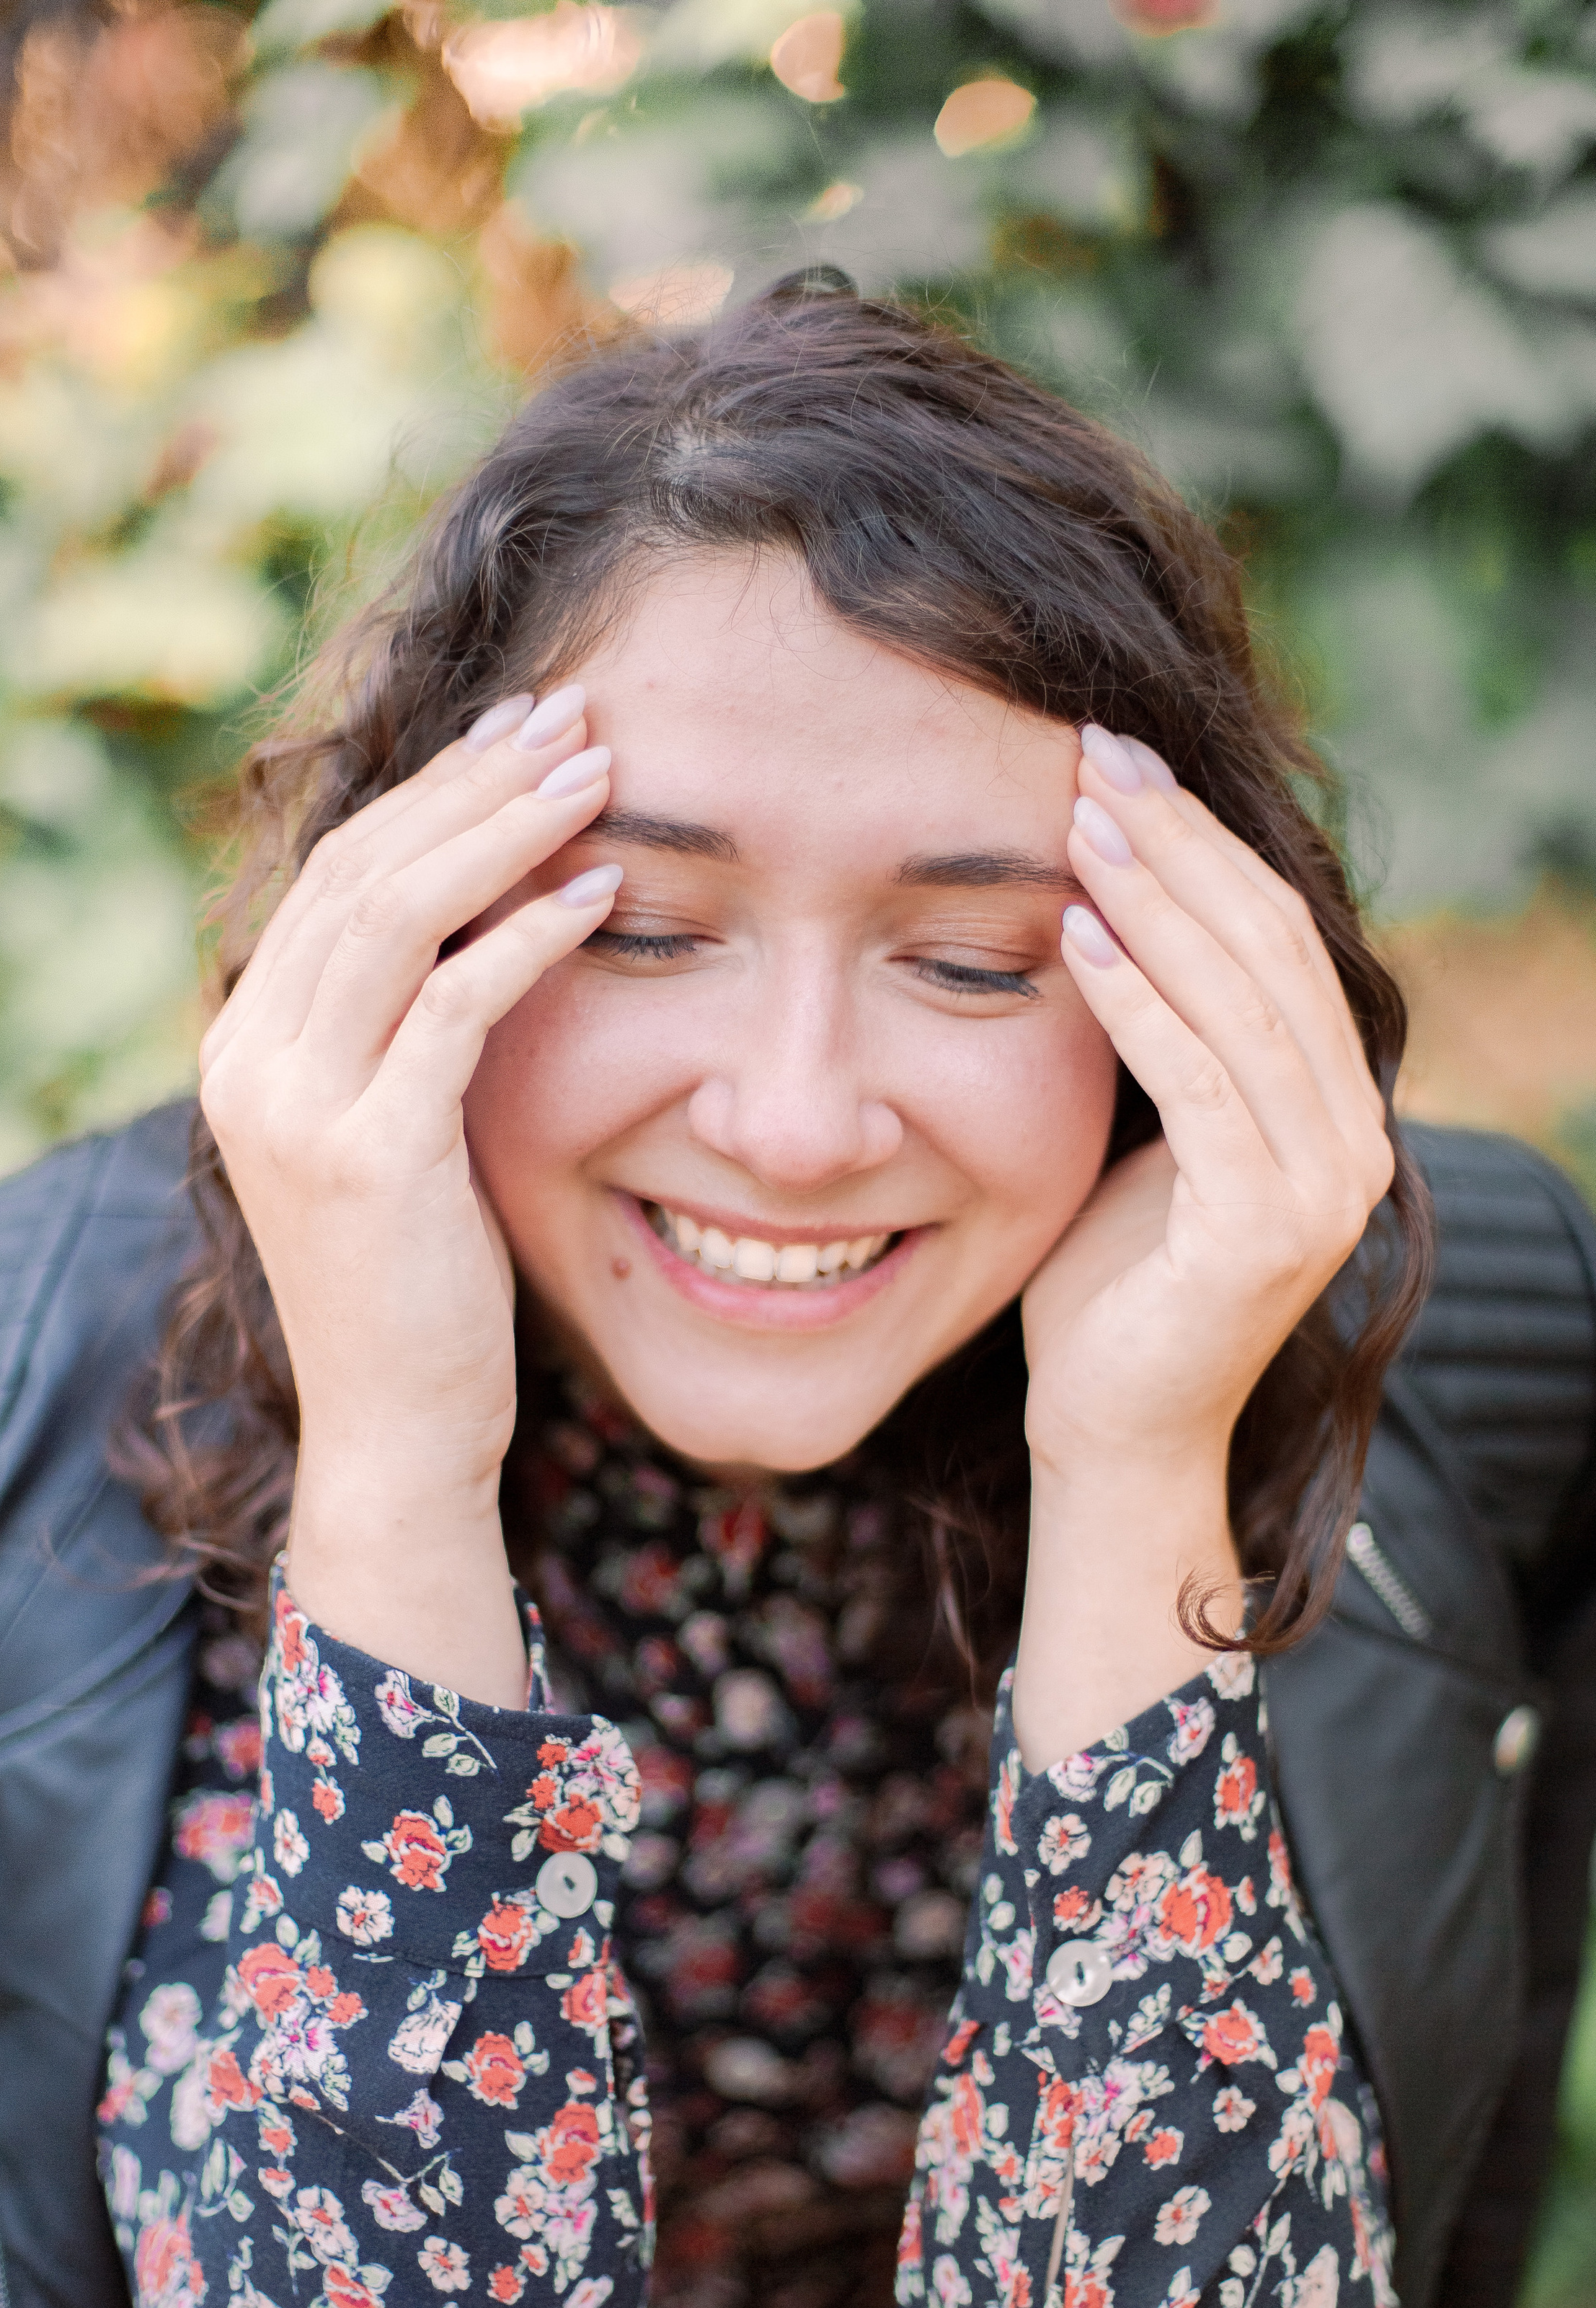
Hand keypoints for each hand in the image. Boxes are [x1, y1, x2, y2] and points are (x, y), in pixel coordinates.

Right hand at [198, 687, 619, 1701]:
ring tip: (599, 772)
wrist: (396, 1428)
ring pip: (398, 912)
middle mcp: (246, 1060)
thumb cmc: (418, 1288)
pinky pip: (457, 1004)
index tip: (520, 732)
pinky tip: (603, 892)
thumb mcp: (394, 1134)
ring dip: (505, 828)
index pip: (334, 875)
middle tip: (573, 715)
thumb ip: (405, 1030)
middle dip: (473, 780)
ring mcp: (295, 1106)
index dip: (430, 791)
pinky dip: (531, 935)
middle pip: (360, 867)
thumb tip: (486, 913)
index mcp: (242, 1046)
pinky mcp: (368, 1153)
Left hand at [1011, 727, 1392, 1769]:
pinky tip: (1076, 937)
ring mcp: (1320, 1185)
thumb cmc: (1104, 1290)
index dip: (1199, 843)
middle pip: (1267, 947)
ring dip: (1153, 900)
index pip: (1272, 938)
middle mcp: (1348, 1135)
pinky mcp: (1265, 1229)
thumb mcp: (1137, 1139)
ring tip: (1076, 818)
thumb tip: (1103, 914)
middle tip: (1093, 754)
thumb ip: (1156, 1044)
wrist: (1111, 1435)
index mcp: (1327, 1105)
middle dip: (1177, 843)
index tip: (1117, 761)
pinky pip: (1201, 1085)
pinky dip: (1138, 1004)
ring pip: (1239, 1002)